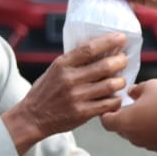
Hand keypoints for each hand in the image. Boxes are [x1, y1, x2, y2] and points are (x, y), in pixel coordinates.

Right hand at [2, 33, 127, 155]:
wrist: (32, 117)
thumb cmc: (45, 91)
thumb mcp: (54, 69)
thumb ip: (73, 60)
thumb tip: (99, 48)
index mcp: (62, 64)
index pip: (89, 48)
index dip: (109, 41)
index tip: (121, 38)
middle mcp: (69, 79)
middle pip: (104, 66)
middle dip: (120, 61)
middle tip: (124, 60)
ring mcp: (76, 97)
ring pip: (110, 85)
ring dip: (120, 81)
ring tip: (121, 80)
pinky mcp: (82, 113)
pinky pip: (108, 104)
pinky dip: (116, 99)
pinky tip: (116, 97)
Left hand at [100, 79, 156, 150]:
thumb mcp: (150, 85)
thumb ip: (137, 89)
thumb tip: (132, 92)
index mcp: (124, 121)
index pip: (105, 121)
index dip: (107, 112)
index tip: (113, 105)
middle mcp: (133, 136)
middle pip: (120, 128)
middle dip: (124, 117)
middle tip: (133, 105)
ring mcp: (147, 144)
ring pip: (136, 134)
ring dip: (139, 124)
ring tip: (151, 111)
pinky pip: (150, 139)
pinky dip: (152, 131)